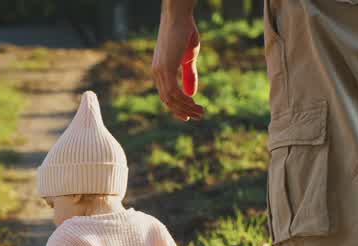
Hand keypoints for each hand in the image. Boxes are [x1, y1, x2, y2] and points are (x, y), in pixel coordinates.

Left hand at [152, 6, 204, 120]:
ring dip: (186, 107)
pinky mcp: (165, 68)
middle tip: (196, 116)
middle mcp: (156, 72)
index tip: (188, 115)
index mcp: (160, 70)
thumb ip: (189, 75)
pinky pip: (173, 91)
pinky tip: (194, 102)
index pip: (166, 95)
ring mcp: (159, 71)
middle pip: (167, 100)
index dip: (177, 107)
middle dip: (182, 110)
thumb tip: (191, 94)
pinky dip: (183, 100)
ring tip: (200, 111)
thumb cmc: (184, 33)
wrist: (179, 17)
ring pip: (170, 99)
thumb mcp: (188, 58)